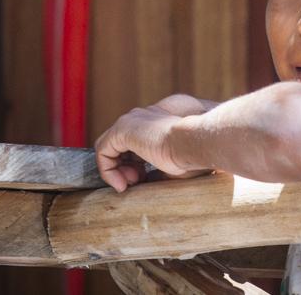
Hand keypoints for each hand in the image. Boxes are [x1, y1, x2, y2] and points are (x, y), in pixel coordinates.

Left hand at [95, 94, 217, 192]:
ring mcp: (134, 119)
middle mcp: (146, 114)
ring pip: (111, 146)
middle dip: (126, 166)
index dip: (137, 163)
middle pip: (123, 142)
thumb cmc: (194, 154)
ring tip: (128, 185)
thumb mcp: (175, 163)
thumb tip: (149, 181)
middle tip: (136, 182)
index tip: (145, 178)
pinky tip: (121, 184)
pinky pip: (103, 150)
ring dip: (117, 170)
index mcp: (162, 118)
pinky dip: (108, 171)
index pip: (140, 139)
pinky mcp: (122, 128)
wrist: (196, 141)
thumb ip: (159, 167)